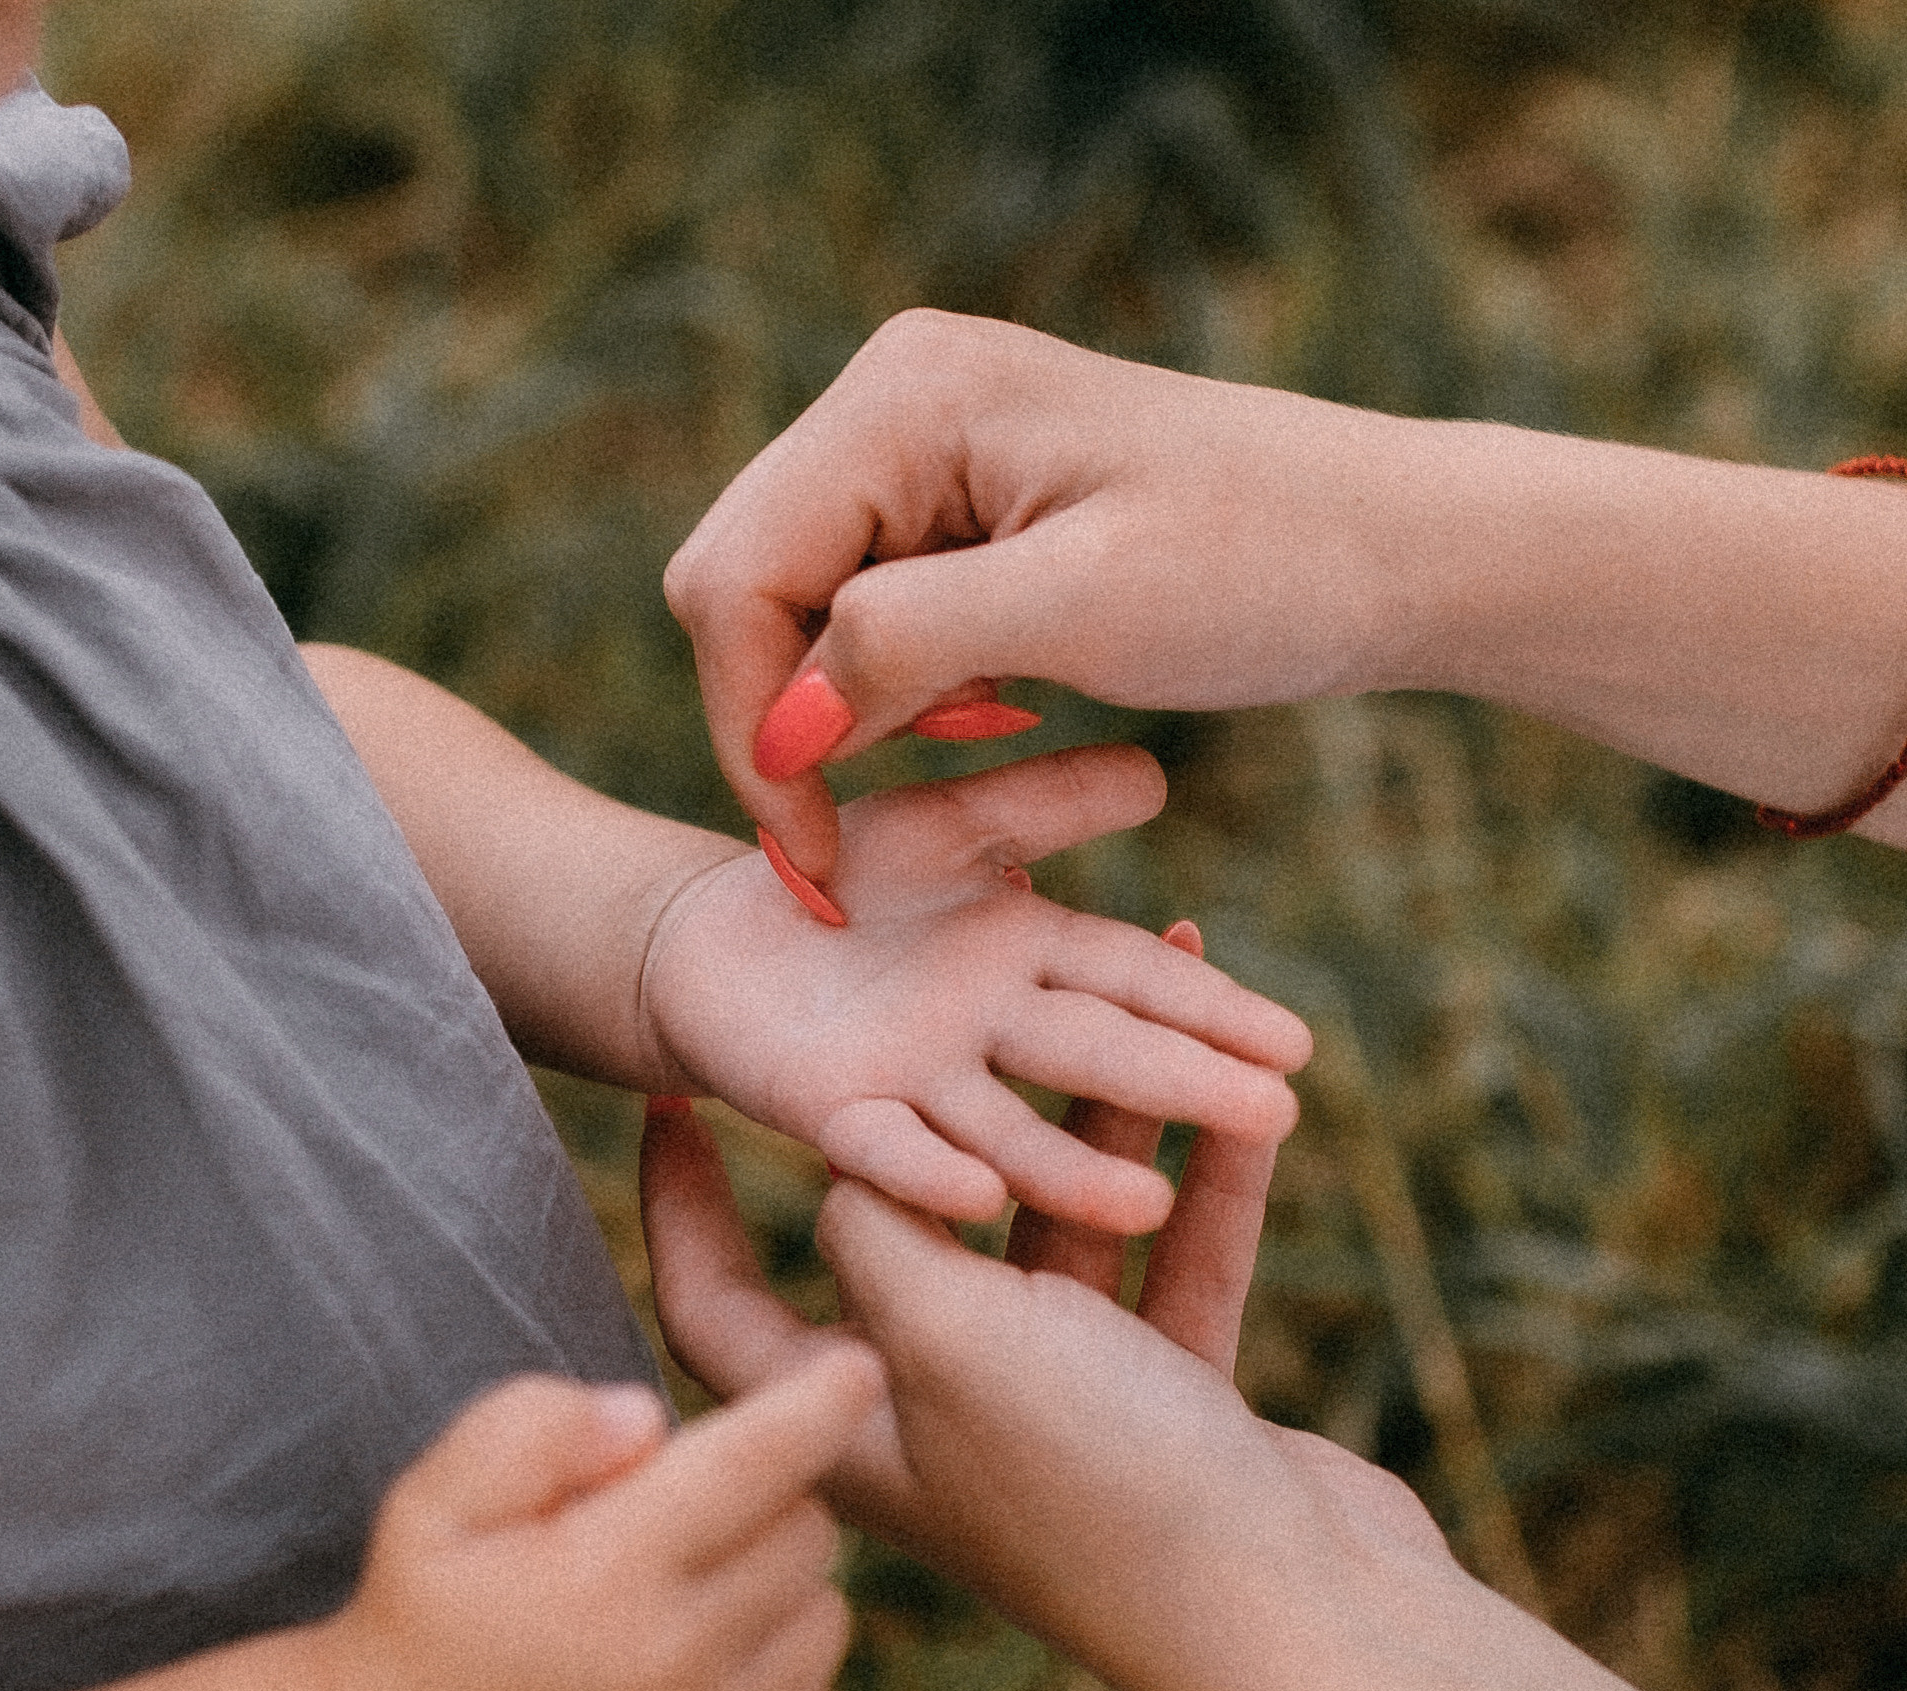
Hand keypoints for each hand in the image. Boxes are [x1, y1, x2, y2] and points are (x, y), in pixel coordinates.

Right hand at [338, 1347, 885, 1690]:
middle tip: (678, 1528)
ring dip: (775, 1598)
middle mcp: (673, 1669)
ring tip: (681, 1613)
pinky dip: (783, 1688)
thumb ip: (532, 1428)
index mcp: (604, 1575)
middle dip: (763, 1506)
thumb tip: (649, 1416)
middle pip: (806, 1534)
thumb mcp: (434, 1500)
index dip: (818, 1404)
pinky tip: (701, 1688)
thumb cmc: (426, 1616)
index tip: (860, 1367)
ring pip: (826, 1620)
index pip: (755, 1464)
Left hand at [641, 754, 1309, 1230]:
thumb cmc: (836, 880)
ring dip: (1075, 1169)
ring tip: (1146, 1204)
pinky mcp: (836, 1112)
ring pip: (1009, 1126)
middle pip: (1095, 1058)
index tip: (1296, 1046)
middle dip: (1184, 1087)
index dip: (1211, 1010)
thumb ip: (1040, 803)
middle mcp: (986, 1032)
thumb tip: (1156, 777)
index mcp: (1027, 959)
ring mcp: (916, 1081)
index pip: (1134, 981)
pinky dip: (928, 1172)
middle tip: (1280, 1117)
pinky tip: (979, 1196)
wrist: (706, 941)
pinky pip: (886, 1148)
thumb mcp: (947, 822)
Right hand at [664, 312, 1403, 884]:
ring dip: (845, 708)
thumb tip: (779, 732)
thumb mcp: (1082, 612)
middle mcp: (890, 395)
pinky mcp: (954, 494)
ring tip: (979, 738)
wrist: (1391, 542)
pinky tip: (992, 707)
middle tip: (871, 830)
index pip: (736, 578)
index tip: (823, 858)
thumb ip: (909, 650)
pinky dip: (895, 685)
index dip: (755, 728)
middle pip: (739, 586)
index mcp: (905, 394)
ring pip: (789, 607)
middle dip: (784, 721)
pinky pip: (858, 607)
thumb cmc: (1264, 567)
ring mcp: (917, 440)